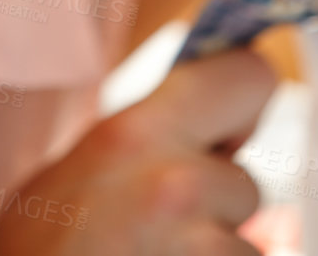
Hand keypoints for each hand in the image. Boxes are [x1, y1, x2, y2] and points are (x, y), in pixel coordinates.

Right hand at [0, 48, 276, 254]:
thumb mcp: (68, 179)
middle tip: (161, 233)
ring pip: (246, 247)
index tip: (223, 137)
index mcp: (134, 135)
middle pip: (246, 183)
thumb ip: (141, 147)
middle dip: (217, 212)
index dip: (241, 110)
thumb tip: (209, 135)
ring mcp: (202, 248)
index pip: (249, 78)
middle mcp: (176, 185)